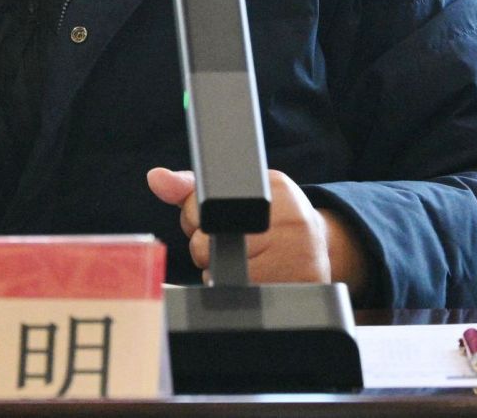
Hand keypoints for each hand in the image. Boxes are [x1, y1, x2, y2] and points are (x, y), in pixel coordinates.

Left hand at [146, 167, 366, 289]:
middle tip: (230, 241)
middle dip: (204, 245)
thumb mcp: (235, 191)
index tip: (210, 217)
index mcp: (272, 188)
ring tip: (245, 259)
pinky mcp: (301, 287)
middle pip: (204, 246)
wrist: (320, 245)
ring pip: (217, 275)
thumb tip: (156, 178)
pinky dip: (236, 293)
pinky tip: (254, 278)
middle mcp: (290, 220)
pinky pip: (239, 298)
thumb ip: (191, 187)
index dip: (195, 217)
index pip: (201, 209)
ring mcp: (299, 257)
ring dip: (219, 272)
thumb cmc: (267, 215)